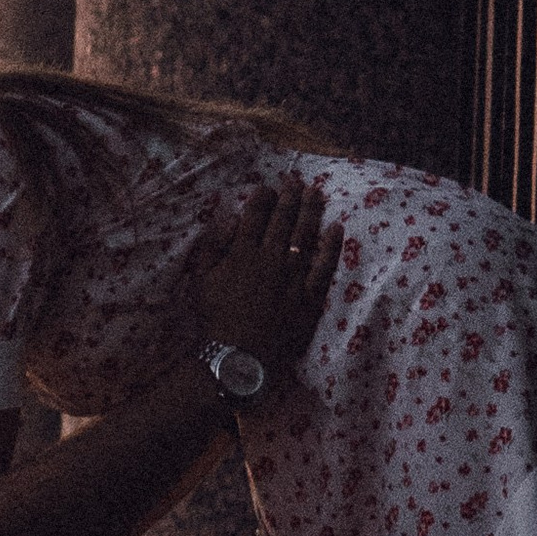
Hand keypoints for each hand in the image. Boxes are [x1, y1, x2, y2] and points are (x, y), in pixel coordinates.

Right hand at [188, 178, 339, 388]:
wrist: (238, 355)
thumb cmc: (214, 319)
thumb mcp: (201, 280)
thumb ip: (212, 247)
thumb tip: (227, 218)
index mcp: (243, 253)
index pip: (255, 216)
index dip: (262, 198)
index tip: (267, 187)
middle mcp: (270, 258)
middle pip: (283, 220)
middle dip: (289, 196)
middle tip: (296, 180)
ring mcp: (293, 276)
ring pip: (305, 236)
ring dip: (311, 211)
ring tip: (316, 193)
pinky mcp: (309, 296)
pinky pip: (324, 266)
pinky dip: (330, 246)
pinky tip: (335, 228)